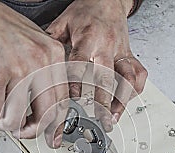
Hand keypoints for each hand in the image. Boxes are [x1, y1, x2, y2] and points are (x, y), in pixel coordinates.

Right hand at [0, 0, 67, 147]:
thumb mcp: (33, 44)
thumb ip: (45, 73)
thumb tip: (48, 109)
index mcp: (52, 54)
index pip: (62, 101)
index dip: (55, 125)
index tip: (51, 136)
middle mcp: (39, 62)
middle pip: (45, 116)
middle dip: (30, 131)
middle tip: (21, 131)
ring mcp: (17, 70)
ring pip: (15, 120)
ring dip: (2, 121)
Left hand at [46, 0, 146, 131]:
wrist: (108, 0)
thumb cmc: (86, 12)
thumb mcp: (63, 22)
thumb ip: (51, 42)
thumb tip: (35, 62)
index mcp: (88, 38)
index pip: (80, 63)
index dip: (76, 83)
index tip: (72, 99)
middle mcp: (106, 46)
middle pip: (107, 76)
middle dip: (103, 100)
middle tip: (99, 119)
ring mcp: (120, 52)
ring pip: (127, 78)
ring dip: (122, 100)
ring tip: (114, 117)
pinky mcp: (130, 55)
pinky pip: (139, 73)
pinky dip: (135, 88)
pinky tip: (126, 100)